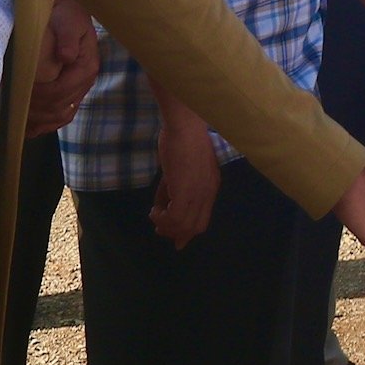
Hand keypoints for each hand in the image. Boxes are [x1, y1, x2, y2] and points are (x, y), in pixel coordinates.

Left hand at [22, 0, 100, 138]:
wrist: (67, 12)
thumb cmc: (66, 15)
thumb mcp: (68, 20)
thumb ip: (68, 37)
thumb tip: (67, 56)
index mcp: (87, 66)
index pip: (62, 91)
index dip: (40, 96)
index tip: (19, 94)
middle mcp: (85, 81)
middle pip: (60, 106)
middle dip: (37, 111)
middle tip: (13, 110)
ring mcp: (79, 89)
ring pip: (61, 115)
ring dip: (41, 121)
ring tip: (20, 123)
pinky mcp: (71, 91)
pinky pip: (61, 115)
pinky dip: (46, 124)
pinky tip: (31, 130)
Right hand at [151, 111, 219, 246]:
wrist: (184, 125)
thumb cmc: (181, 140)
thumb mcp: (179, 169)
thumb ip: (173, 188)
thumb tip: (161, 207)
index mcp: (210, 186)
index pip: (203, 219)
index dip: (188, 232)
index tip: (175, 239)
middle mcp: (208, 192)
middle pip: (196, 227)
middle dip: (176, 233)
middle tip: (160, 227)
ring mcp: (198, 192)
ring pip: (184, 225)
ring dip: (166, 226)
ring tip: (155, 215)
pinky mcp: (185, 190)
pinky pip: (174, 217)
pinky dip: (162, 219)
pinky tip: (154, 210)